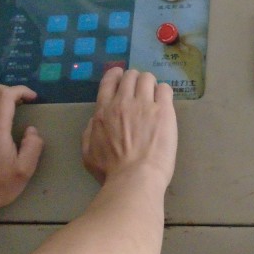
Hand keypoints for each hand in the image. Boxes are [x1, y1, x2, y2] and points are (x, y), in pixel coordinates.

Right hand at [82, 68, 176, 187]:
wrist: (134, 178)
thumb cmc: (110, 171)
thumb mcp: (88, 153)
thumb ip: (90, 132)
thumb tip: (95, 120)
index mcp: (103, 111)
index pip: (109, 81)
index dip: (116, 75)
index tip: (121, 78)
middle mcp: (123, 102)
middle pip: (131, 76)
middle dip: (135, 80)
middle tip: (141, 92)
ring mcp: (144, 104)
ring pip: (148, 78)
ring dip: (150, 84)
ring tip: (154, 96)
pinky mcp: (164, 110)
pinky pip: (165, 89)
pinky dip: (164, 92)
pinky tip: (165, 103)